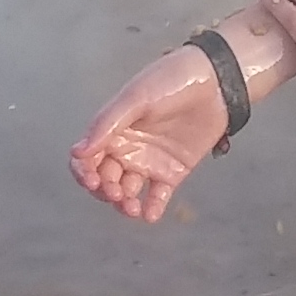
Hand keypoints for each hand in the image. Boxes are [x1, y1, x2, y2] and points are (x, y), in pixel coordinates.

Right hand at [67, 46, 232, 222]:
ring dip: (124, 204)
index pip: (87, 158)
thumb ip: (107, 125)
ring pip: (127, 192)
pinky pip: (157, 196)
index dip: (83, 172)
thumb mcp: (136, 98)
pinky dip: (152, 208)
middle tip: (115, 193)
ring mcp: (149, 161)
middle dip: (105, 191)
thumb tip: (78, 151)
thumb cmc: (172, 80)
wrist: (217, 81)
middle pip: (105, 179)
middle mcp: (127, 147)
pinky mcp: (172, 171)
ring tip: (133, 208)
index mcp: (113, 129)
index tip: (92, 180)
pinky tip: (150, 214)